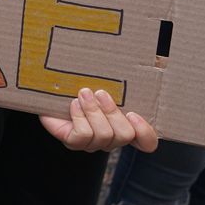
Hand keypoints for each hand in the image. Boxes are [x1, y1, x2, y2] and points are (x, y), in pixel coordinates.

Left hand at [39, 88, 158, 152]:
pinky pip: (83, 136)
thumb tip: (155, 60)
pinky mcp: (74, 142)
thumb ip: (127, 77)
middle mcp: (111, 139)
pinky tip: (73, 103)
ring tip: (83, 93)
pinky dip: (79, 117)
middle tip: (100, 93)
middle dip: (112, 112)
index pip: (147, 142)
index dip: (145, 132)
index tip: (133, 113)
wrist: (49, 89)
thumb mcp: (107, 79)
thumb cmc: (82, 83)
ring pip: (104, 135)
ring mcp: (93, 143)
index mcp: (124, 125)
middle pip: (125, 134)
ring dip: (93, 111)